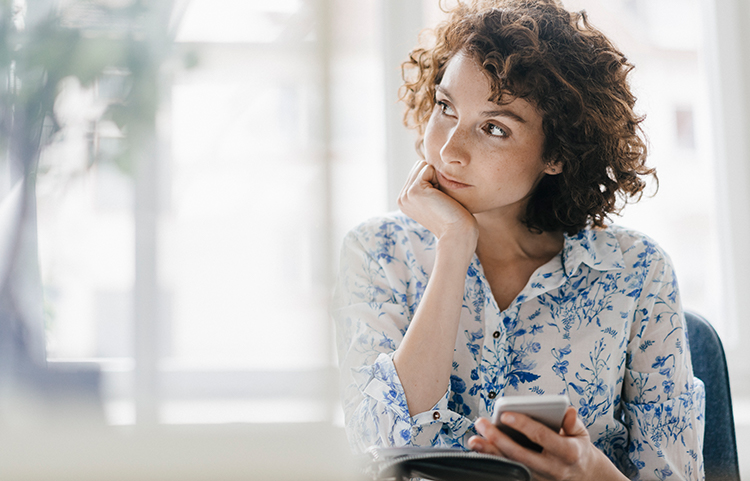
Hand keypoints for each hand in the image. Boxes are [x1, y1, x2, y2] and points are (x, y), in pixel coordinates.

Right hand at [398, 160, 477, 246]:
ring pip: (423, 165)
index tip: (439, 201)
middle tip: (441, 199)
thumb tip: (431, 166)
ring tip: (441, 198)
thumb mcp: (436, 199)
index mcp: (405, 200)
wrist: (457, 233)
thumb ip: (429, 184)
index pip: (419, 171)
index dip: (434, 180)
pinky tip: (441, 197)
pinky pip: (428, 168)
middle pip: (419, 166)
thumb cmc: (454, 217)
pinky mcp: (414, 191)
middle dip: (434, 177)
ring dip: (437, 178)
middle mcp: (402, 197)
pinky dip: (439, 179)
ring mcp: (406, 195)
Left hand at [468, 407, 627, 480]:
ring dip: (491, 453)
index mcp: (568, 452)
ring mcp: (541, 478)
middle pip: (521, 455)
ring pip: (512, 466)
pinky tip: (481, 451)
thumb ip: (573, 422)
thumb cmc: (577, 449)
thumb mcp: (581, 434)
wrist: (585, 476)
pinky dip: (495, 461)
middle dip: (498, 439)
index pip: (541, 436)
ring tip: (474, 440)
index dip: (523, 425)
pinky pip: (511, 472)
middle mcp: (553, 468)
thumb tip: (567, 411)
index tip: (505, 414)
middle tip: (482, 424)